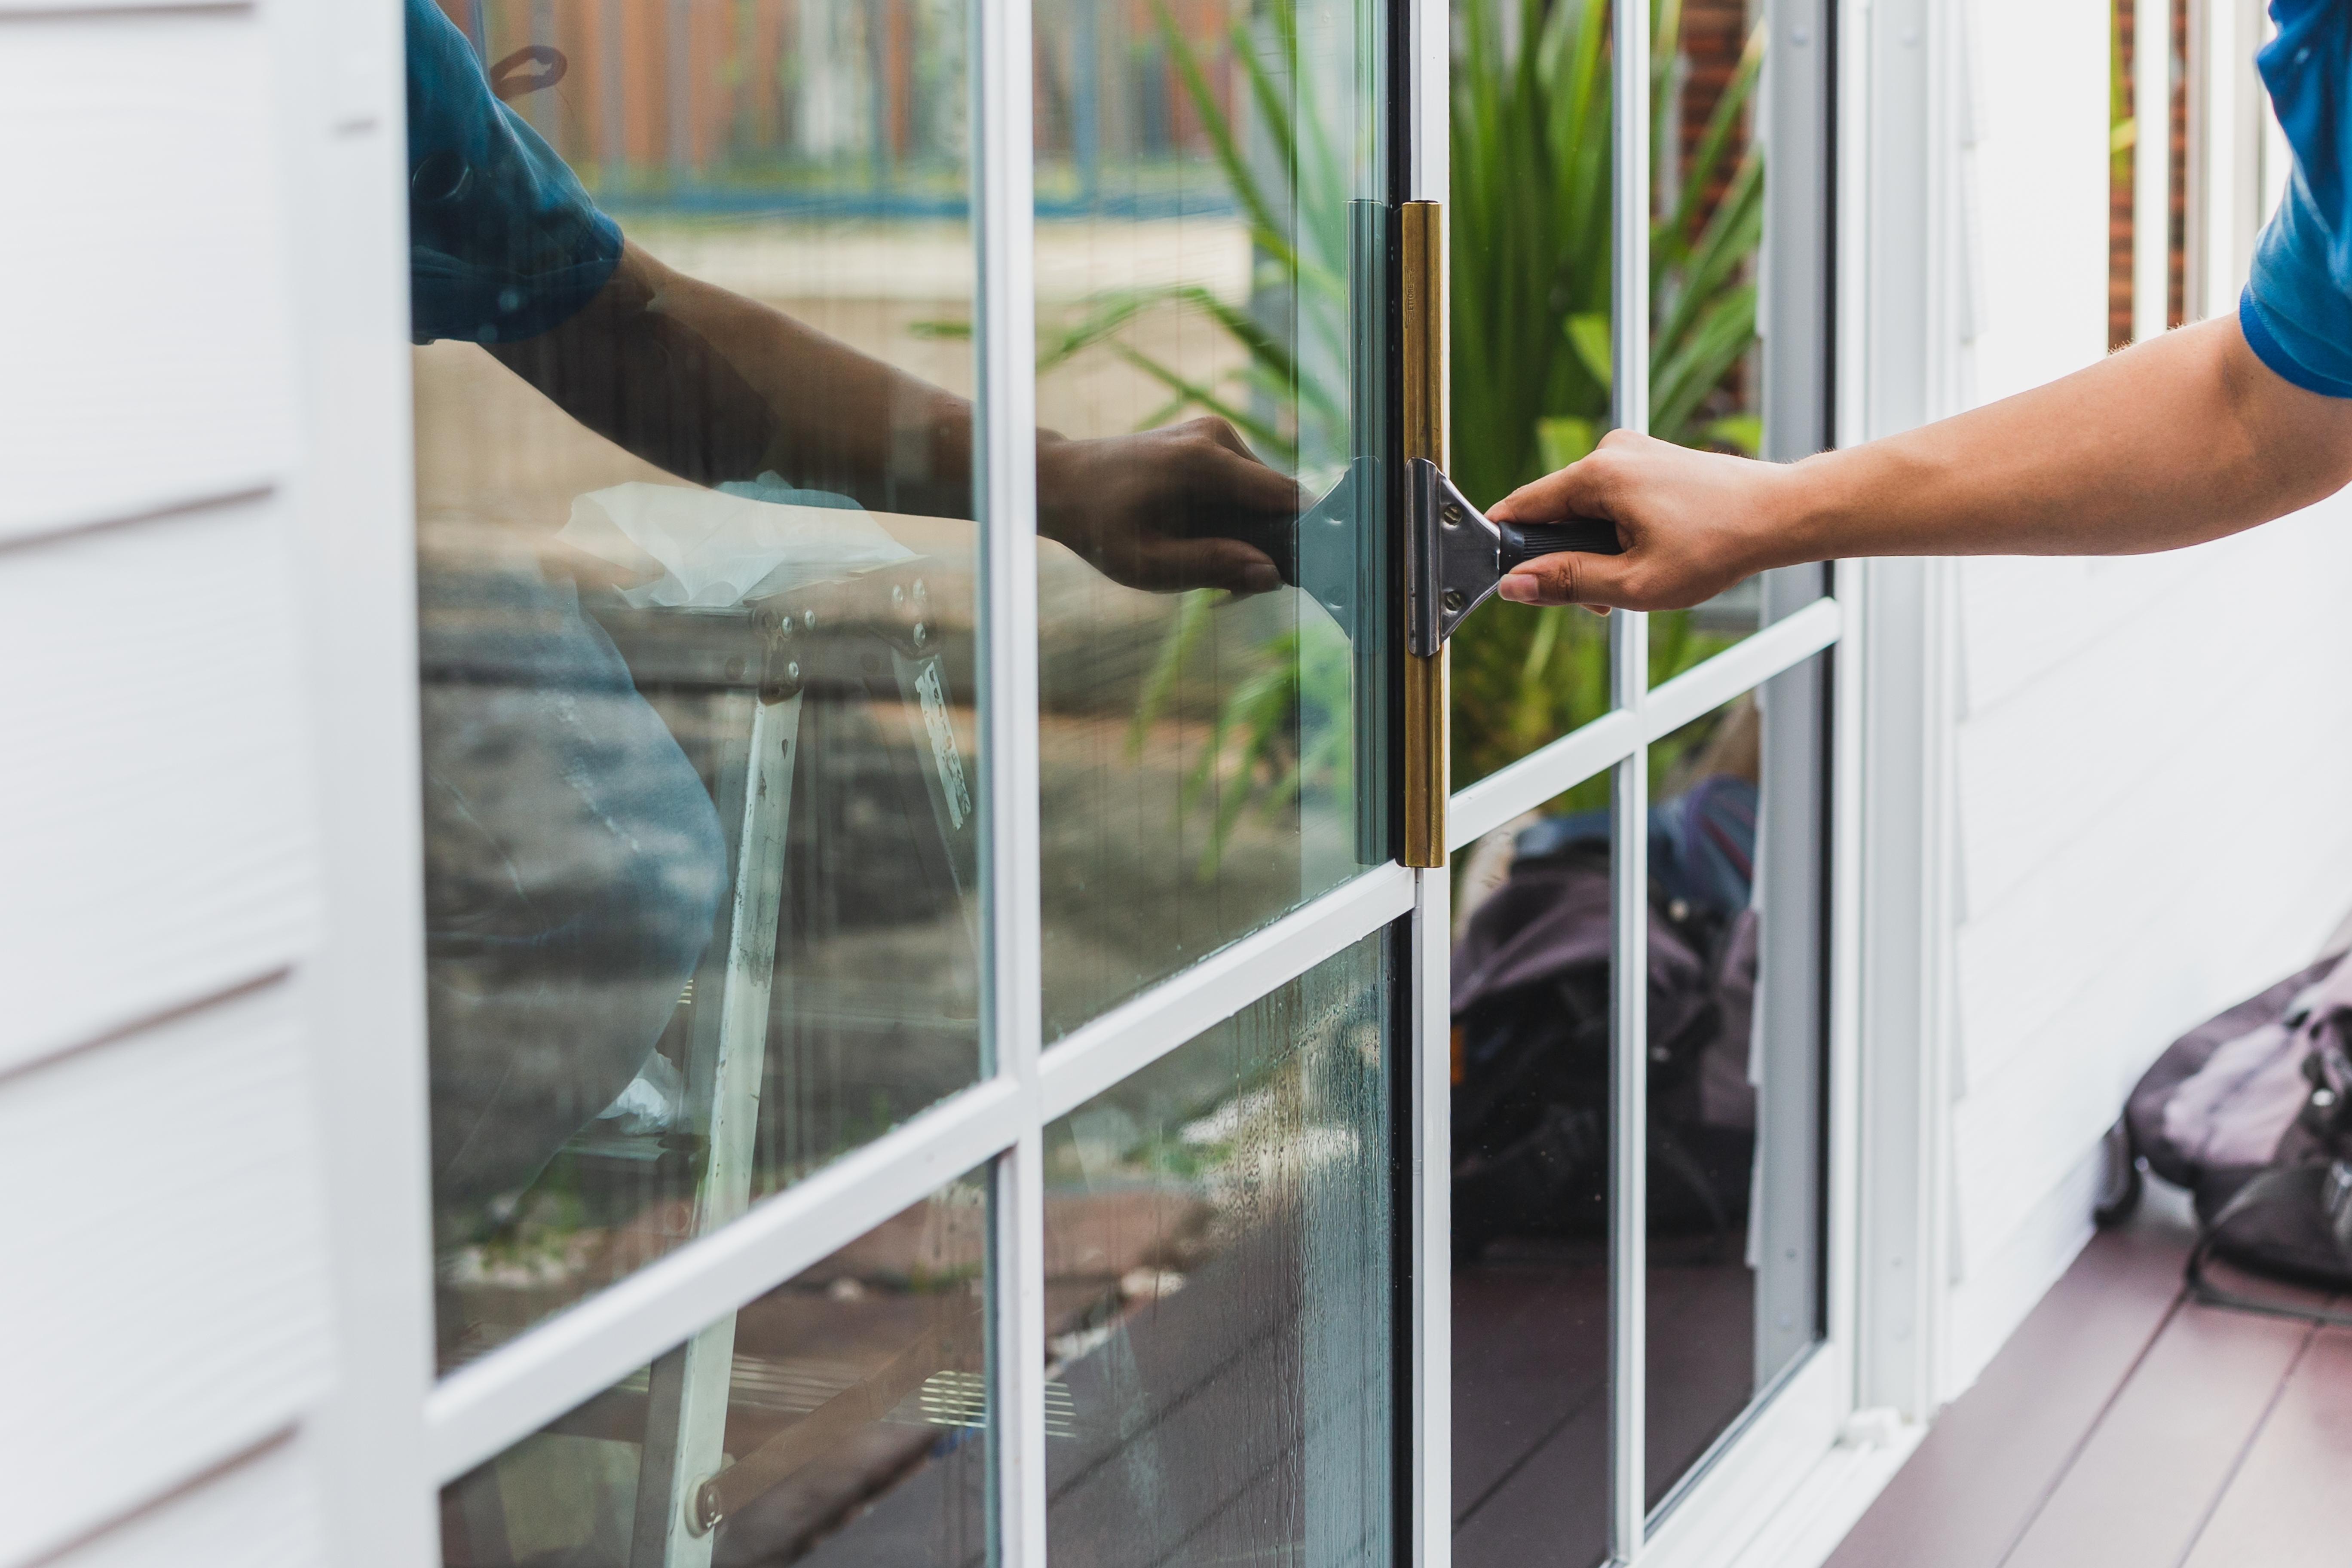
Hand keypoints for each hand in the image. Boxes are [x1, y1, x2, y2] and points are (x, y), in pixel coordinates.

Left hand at [1035, 418, 1303, 593]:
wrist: (1061, 482)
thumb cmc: (1097, 525)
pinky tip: (1199, 540)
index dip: (1299, 538)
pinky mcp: (1208, 439)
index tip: (1288, 576)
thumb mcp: (1147, 563)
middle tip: (1227, 589)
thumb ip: (1211, 567)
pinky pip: (1242, 483)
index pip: (1286, 496)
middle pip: (1276, 498)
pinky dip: (1233, 516)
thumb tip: (1271, 576)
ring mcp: (1213, 432)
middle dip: (1264, 545)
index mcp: (1204, 461)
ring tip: (1204, 566)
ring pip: (1262, 493)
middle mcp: (1216, 436)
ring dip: (1247, 533)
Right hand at [1488, 429, 1806, 610]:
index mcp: (1598, 473)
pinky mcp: (1651, 460)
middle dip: (1568, 559)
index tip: (1511, 580)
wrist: (1780, 515)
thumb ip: (1567, 583)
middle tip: (1601, 599)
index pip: (1522, 506)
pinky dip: (1618, 532)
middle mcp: (1611, 450)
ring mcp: (1633, 451)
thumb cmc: (1717, 546)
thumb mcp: (1633, 583)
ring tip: (1636, 579)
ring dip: (1597, 550)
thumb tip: (1514, 584)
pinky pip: (1611, 499)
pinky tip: (1648, 556)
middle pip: (1556, 512)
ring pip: (1586, 510)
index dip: (1509, 546)